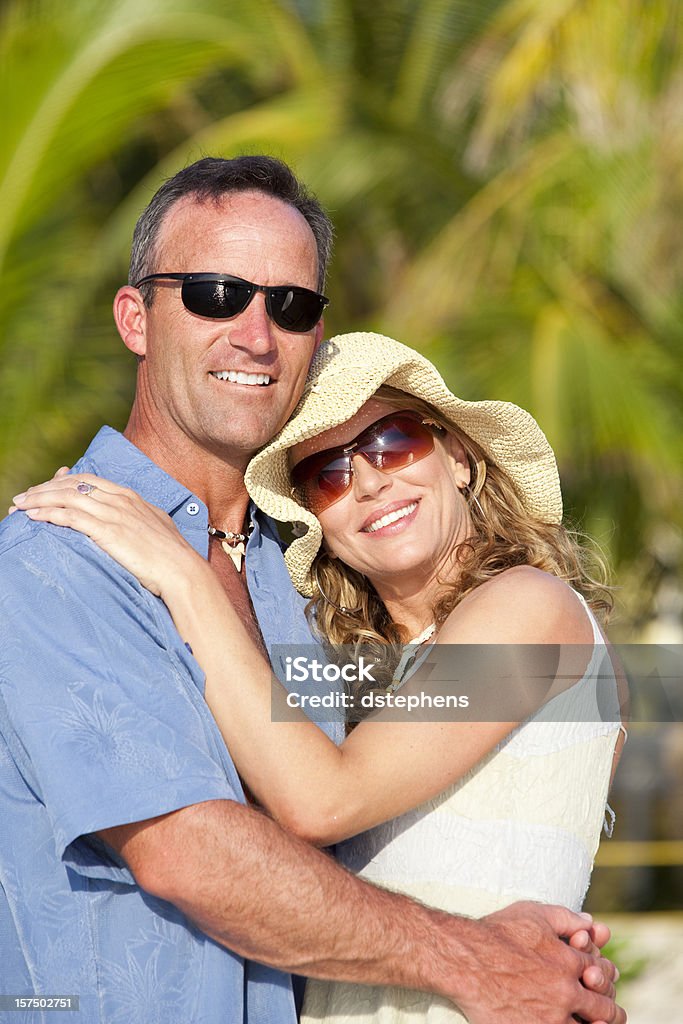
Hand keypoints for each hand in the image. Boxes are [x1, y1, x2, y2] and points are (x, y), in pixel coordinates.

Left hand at [11, 472, 200, 596]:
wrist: (182, 570)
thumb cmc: (172, 555)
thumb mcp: (156, 526)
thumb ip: (140, 516)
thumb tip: (132, 519)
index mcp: (130, 496)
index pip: (88, 480)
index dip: (62, 481)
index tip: (45, 488)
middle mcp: (119, 500)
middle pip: (72, 485)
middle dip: (44, 489)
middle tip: (23, 497)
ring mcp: (113, 514)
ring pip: (67, 498)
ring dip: (39, 500)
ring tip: (20, 506)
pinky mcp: (107, 531)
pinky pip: (70, 517)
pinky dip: (49, 514)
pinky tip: (34, 517)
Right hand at [456, 903, 624, 1023]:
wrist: (465, 960)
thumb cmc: (497, 933)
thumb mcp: (533, 914)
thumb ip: (566, 917)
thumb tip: (591, 922)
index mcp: (569, 961)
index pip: (603, 974)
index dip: (607, 978)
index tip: (604, 981)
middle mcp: (565, 991)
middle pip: (603, 1010)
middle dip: (610, 1014)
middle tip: (612, 1017)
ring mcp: (550, 1017)